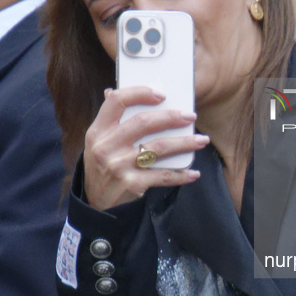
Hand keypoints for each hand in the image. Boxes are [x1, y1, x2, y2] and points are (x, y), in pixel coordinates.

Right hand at [83, 87, 209, 209]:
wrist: (94, 204)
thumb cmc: (101, 167)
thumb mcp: (97, 142)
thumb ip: (110, 120)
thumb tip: (114, 91)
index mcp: (98, 131)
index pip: (117, 101)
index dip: (140, 93)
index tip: (162, 95)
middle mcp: (106, 146)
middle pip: (143, 123)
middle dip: (172, 117)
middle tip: (190, 116)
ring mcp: (119, 165)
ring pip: (159, 147)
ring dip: (185, 143)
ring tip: (202, 140)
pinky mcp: (132, 184)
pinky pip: (163, 176)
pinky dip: (181, 174)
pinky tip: (194, 172)